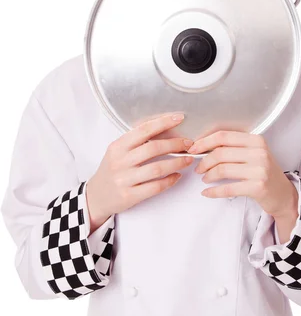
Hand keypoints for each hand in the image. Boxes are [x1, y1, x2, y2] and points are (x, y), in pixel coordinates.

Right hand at [86, 113, 193, 232]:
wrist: (96, 196)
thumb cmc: (112, 170)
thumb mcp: (117, 152)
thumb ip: (136, 142)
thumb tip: (164, 129)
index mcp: (118, 146)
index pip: (144, 130)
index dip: (163, 122)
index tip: (179, 118)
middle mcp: (120, 161)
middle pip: (153, 148)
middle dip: (175, 144)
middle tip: (188, 143)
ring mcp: (124, 179)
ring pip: (157, 168)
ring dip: (177, 163)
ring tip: (188, 160)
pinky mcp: (130, 195)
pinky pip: (155, 186)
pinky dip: (170, 180)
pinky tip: (177, 176)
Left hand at [187, 131, 297, 219]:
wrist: (283, 195)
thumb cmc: (264, 173)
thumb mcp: (254, 154)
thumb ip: (234, 147)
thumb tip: (204, 146)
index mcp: (256, 140)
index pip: (224, 136)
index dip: (205, 142)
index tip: (194, 149)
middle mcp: (259, 152)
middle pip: (221, 152)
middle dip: (204, 161)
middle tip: (199, 168)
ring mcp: (260, 170)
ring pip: (222, 169)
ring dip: (208, 175)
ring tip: (204, 179)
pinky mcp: (258, 187)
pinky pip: (228, 188)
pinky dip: (214, 191)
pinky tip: (207, 192)